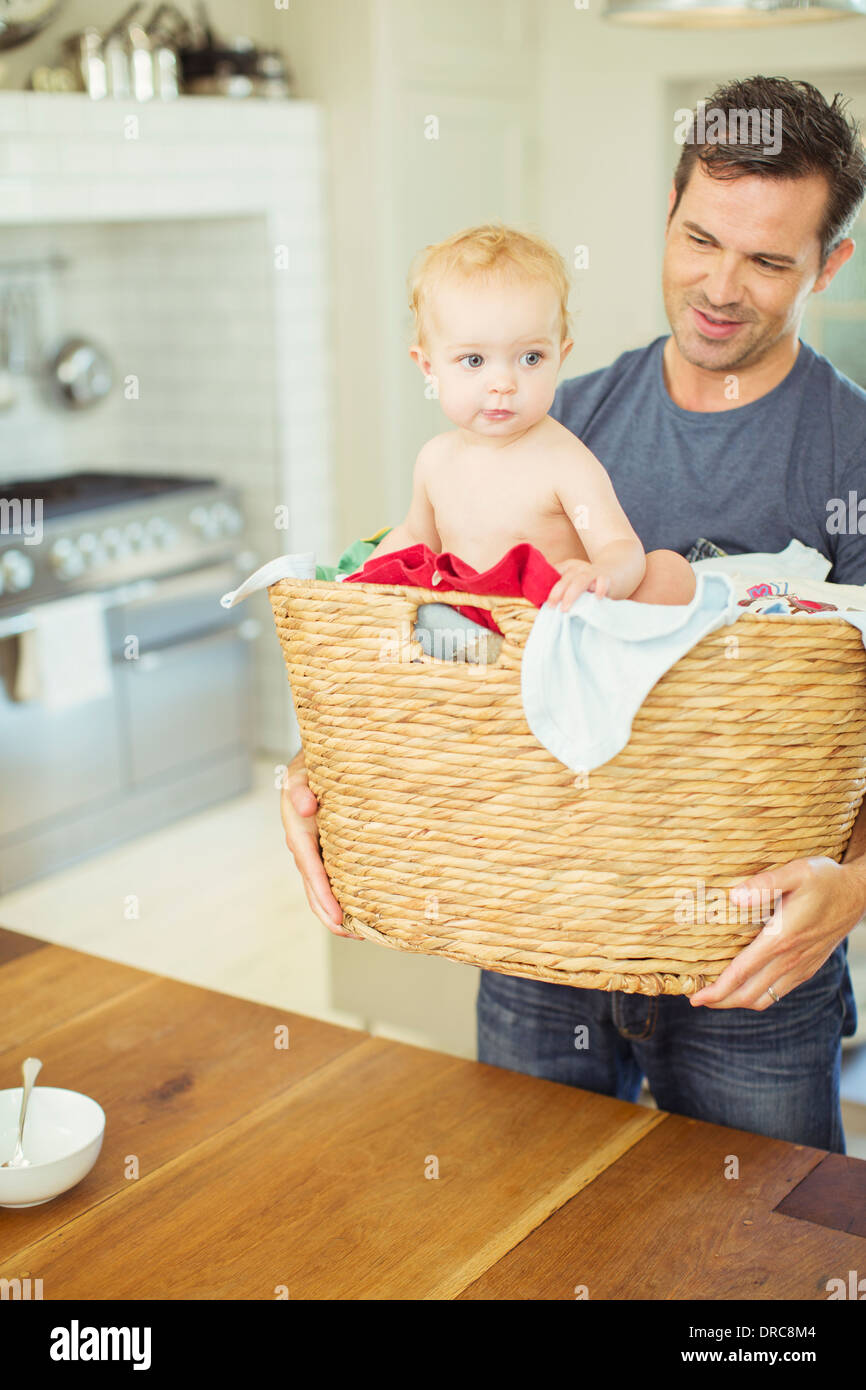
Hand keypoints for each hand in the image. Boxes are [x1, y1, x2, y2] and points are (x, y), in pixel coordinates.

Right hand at [280, 754, 358, 939]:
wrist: (313, 762)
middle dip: (328, 913)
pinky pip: (329, 878)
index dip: (323, 893)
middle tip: (350, 933)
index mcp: (297, 829)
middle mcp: (302, 846)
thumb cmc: (310, 765)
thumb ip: (300, 787)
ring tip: (357, 932)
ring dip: (334, 911)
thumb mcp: (301, 771)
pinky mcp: (324, 851)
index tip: (336, 916)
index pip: (310, 868)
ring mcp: (313, 852)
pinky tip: (359, 910)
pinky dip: (340, 897)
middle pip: (312, 887)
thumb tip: (307, 808)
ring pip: (319, 888)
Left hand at [546, 559, 611, 610]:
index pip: (553, 574)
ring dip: (571, 595)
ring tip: (565, 609)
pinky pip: (602, 581)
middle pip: (565, 579)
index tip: (540, 599)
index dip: (545, 585)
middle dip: (556, 593)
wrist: (615, 569)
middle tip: (550, 607)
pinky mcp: (606, 578)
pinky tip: (597, 598)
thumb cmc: (588, 582)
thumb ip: (560, 591)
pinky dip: (600, 588)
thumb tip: (542, 605)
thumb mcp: (572, 582)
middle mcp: (579, 568)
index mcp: (568, 567)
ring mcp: (592, 572)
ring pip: (580, 581)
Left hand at [689, 856, 865, 1009]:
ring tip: (716, 996)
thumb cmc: (825, 879)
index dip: (717, 989)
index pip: (741, 973)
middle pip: (748, 994)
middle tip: (697, 999)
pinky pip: (779, 992)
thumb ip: (764, 883)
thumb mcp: (796, 871)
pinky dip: (757, 996)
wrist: (858, 893)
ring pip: (764, 999)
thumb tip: (733, 896)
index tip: (695, 998)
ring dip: (738, 1001)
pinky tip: (746, 987)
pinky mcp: (808, 968)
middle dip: (720, 1001)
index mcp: (781, 938)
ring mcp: (801, 967)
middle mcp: (790, 959)